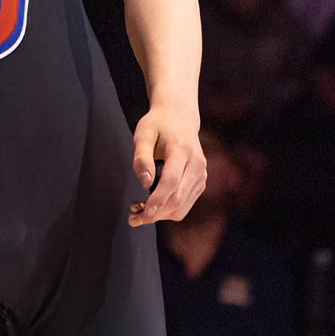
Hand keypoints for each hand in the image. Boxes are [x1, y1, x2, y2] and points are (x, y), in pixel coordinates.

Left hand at [129, 106, 205, 225]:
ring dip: (161, 215)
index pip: (172, 181)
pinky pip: (185, 205)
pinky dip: (168, 210)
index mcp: (182, 150)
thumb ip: (142, 157)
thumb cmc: (158, 125)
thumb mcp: (143, 134)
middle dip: (155, 213)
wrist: (180, 117)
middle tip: (132, 218)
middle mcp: (197, 165)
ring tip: (138, 212)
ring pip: (182, 206)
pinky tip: (153, 206)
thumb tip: (145, 183)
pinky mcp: (201, 183)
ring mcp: (202, 175)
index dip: (157, 199)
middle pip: (178, 198)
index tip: (141, 212)